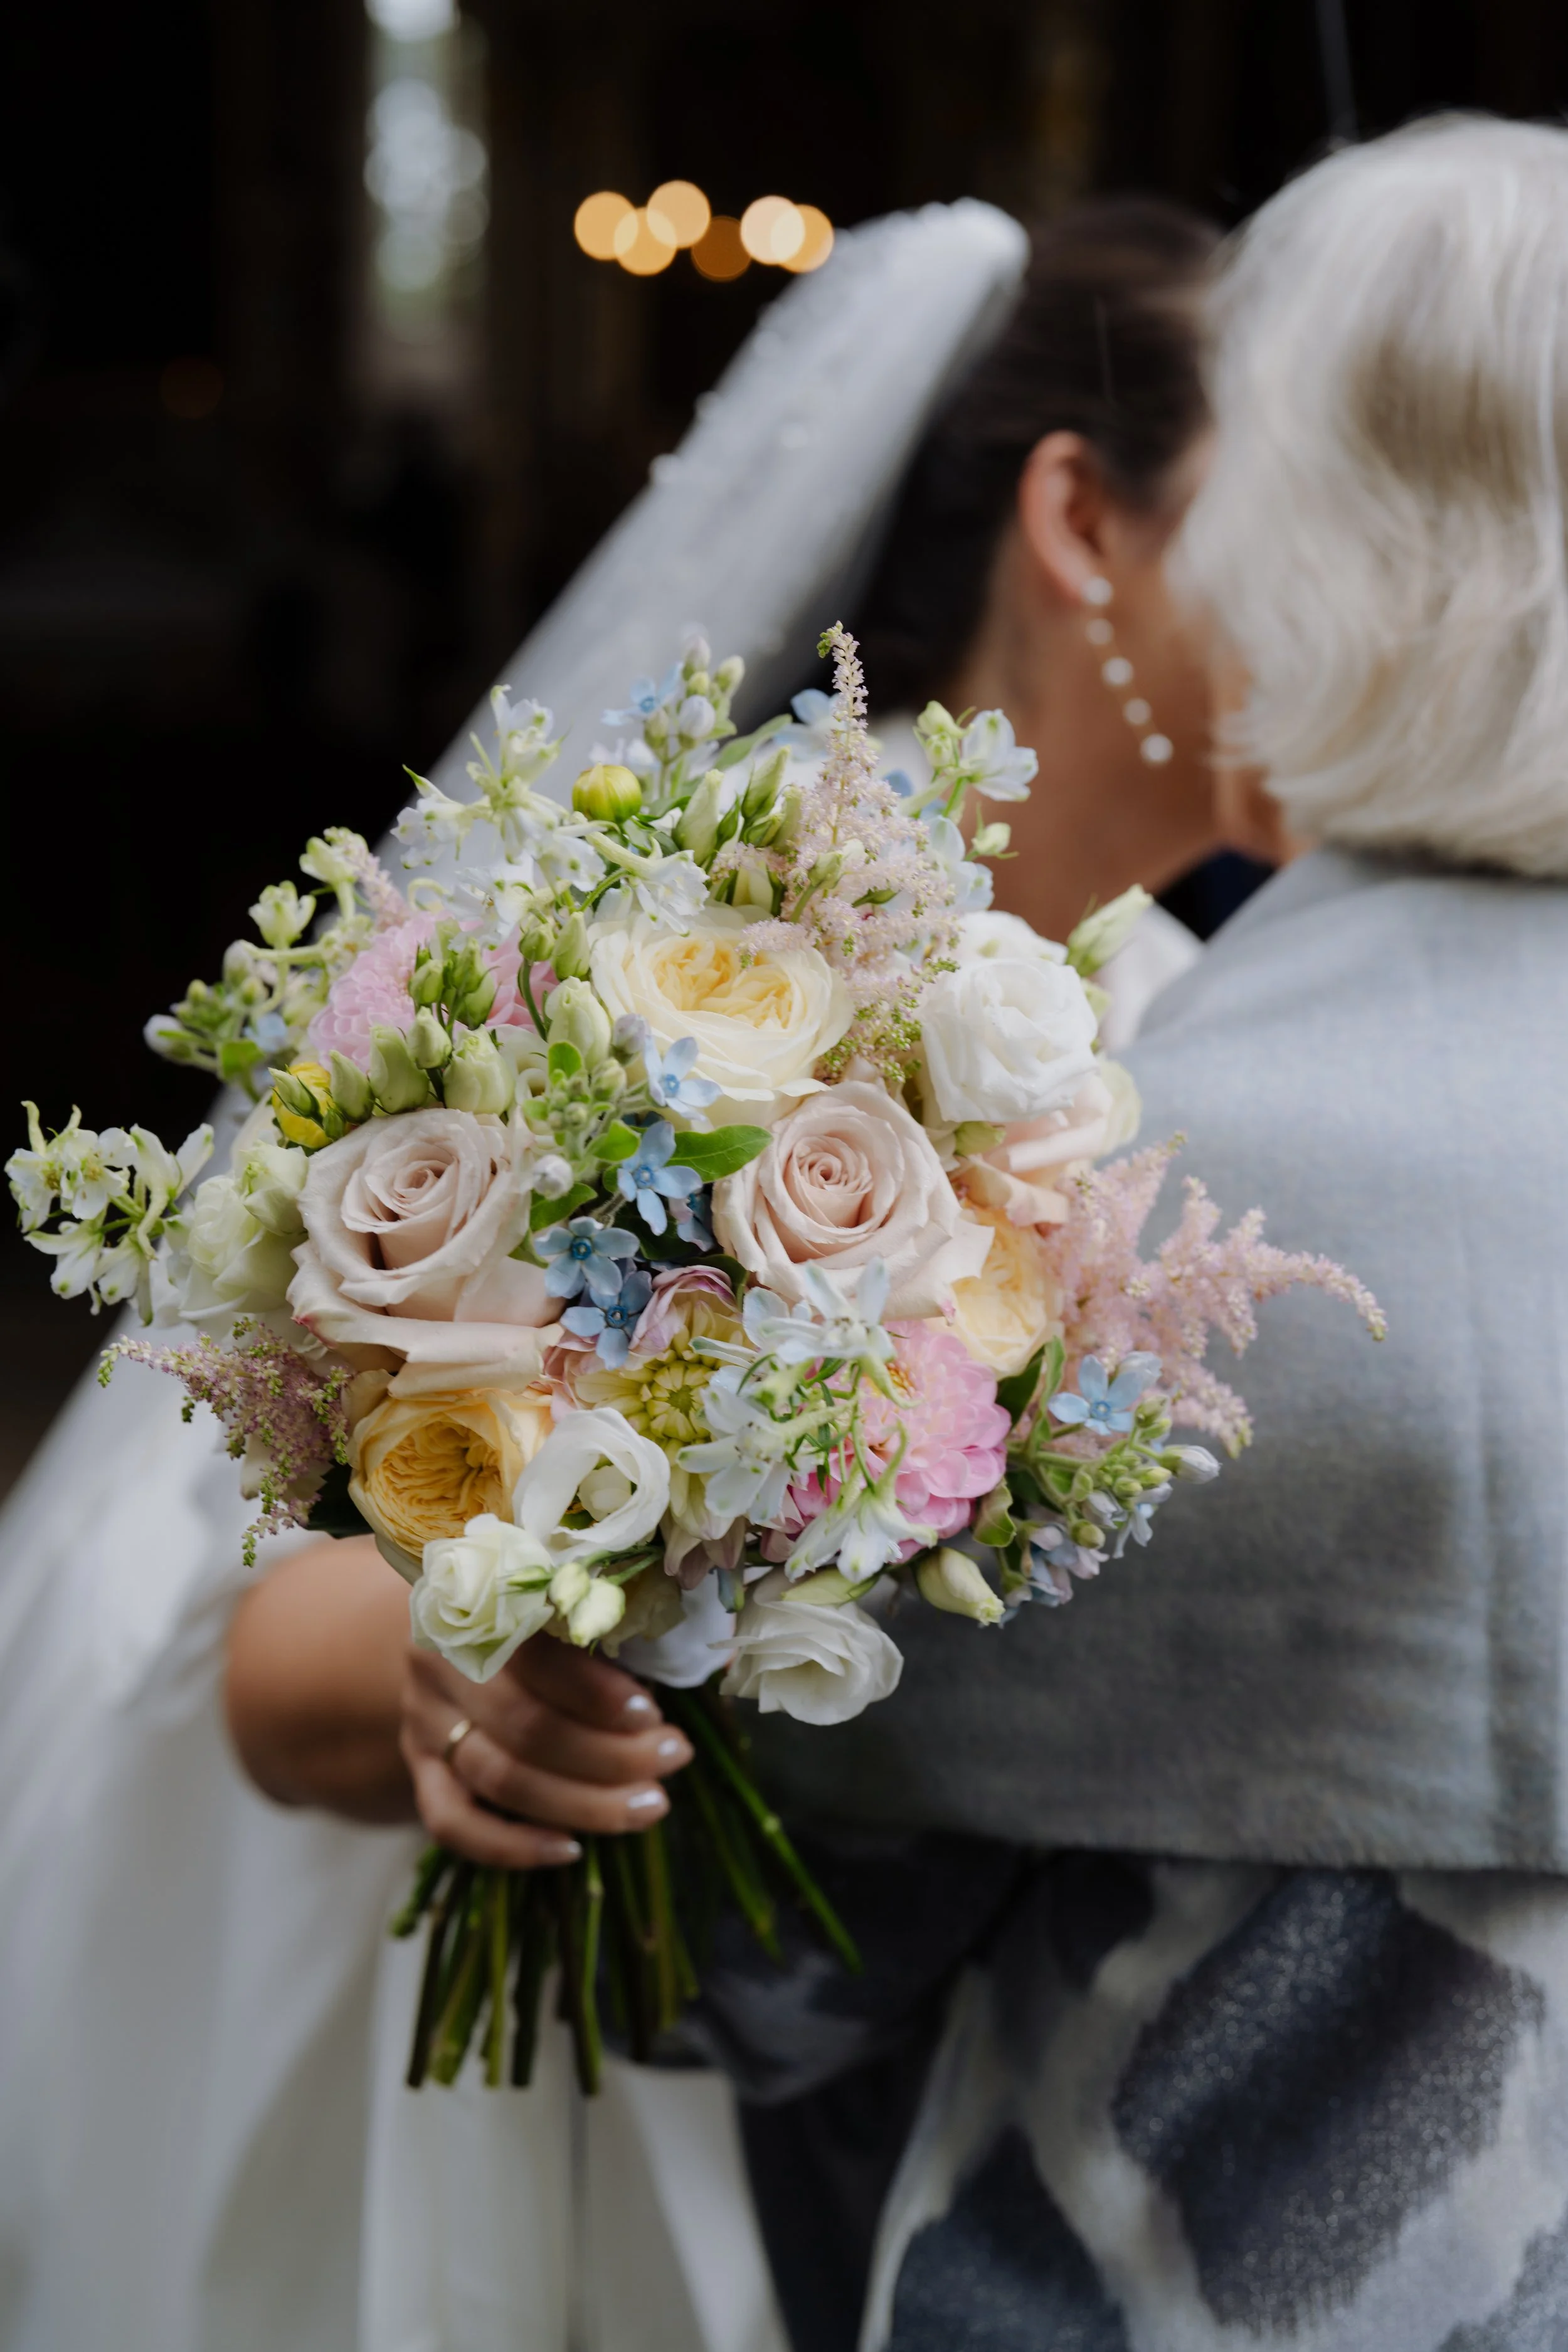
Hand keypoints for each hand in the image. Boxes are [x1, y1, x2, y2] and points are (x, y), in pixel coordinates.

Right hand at [400, 1635, 693, 1870]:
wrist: (453, 1635)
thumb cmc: (540, 1619)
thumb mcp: (572, 1607)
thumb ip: (622, 1631)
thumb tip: (717, 1666)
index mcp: (482, 1606)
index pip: (537, 1656)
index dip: (598, 1694)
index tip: (655, 1715)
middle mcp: (441, 1663)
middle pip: (524, 1726)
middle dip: (609, 1755)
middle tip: (673, 1760)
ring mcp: (423, 1721)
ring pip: (498, 1778)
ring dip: (581, 1803)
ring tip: (649, 1806)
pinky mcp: (420, 1772)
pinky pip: (454, 1823)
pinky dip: (512, 1845)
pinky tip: (570, 1851)